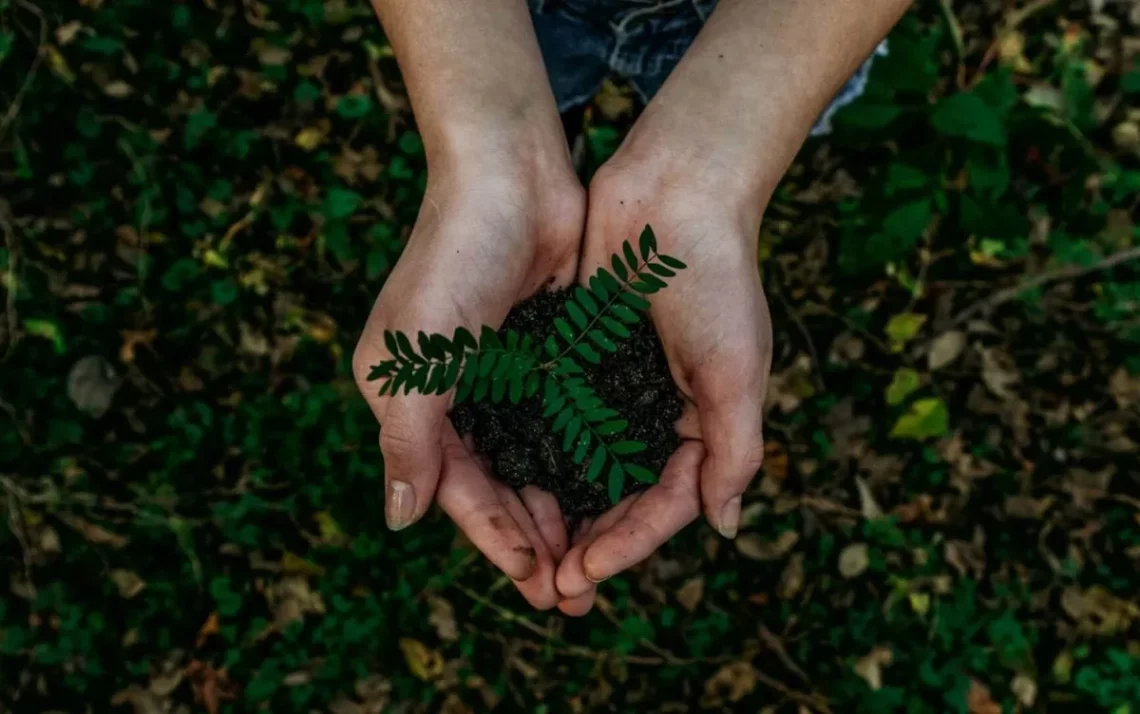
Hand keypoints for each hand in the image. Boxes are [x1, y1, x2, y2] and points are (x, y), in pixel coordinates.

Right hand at [353, 152, 585, 609]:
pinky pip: (563, 423)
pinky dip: (580, 461)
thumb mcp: (417, 357)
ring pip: (533, 463)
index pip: (456, 489)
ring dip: (560, 510)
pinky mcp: (545, 353)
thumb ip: (408, 441)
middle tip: (573, 593)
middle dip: (532, 540)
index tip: (537, 583)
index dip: (495, 539)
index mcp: (412, 400)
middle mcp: (454, 394)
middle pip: (497, 486)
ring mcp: (502, 375)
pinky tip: (608, 494)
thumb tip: (399, 521)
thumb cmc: (453, 259)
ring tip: (594, 560)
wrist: (511, 174)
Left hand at [554, 151, 773, 609]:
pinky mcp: (578, 355)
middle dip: (588, 543)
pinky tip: (505, 481)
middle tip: (549, 587)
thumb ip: (734, 449)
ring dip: (557, 510)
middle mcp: (656, 412)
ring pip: (581, 465)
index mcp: (702, 423)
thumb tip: (725, 527)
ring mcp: (615, 385)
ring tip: (524, 553)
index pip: (664, 504)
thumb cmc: (716, 277)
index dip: (627, 544)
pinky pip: (554, 416)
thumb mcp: (737, 369)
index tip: (584, 573)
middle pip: (619, 496)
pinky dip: (535, 451)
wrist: (675, 189)